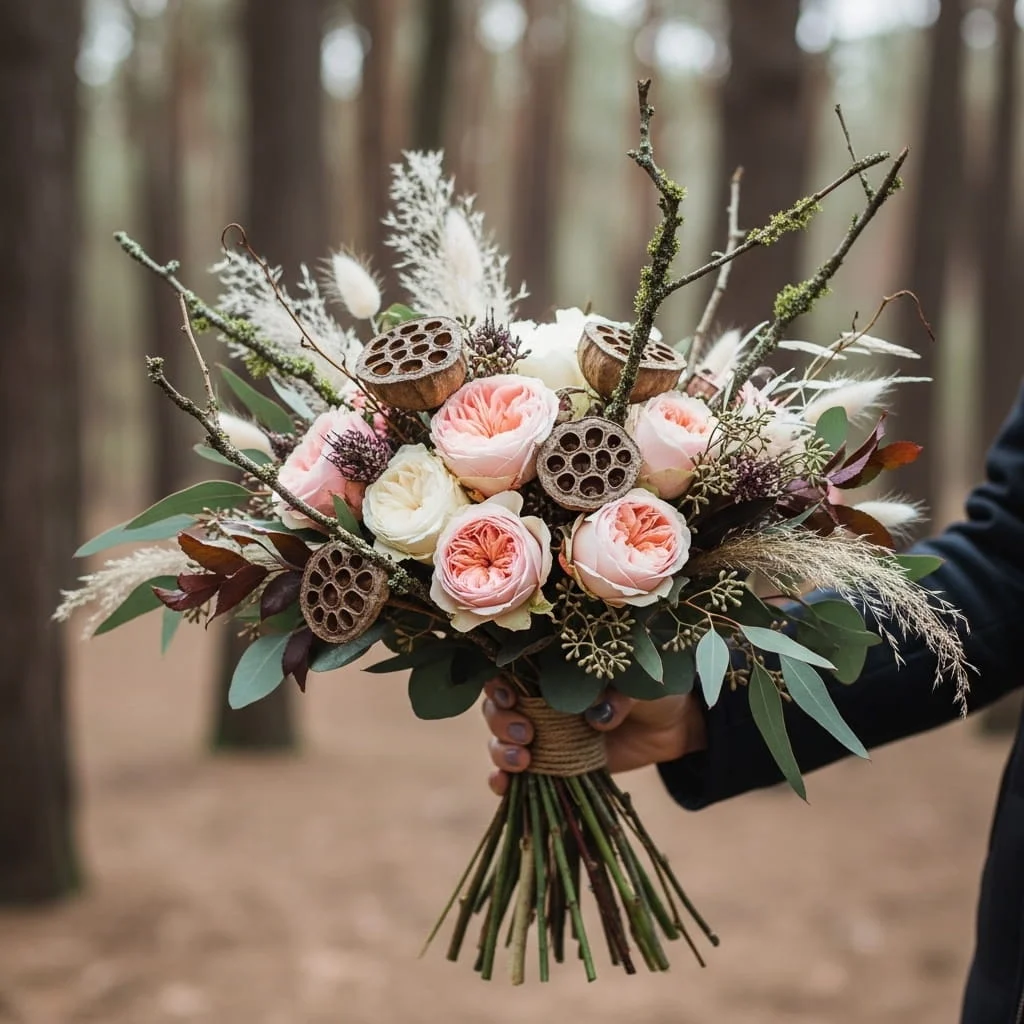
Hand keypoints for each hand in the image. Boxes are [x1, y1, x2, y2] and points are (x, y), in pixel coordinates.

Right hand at [482, 681, 707, 795]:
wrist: (672, 727)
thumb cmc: (651, 691)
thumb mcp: (639, 686)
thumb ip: (619, 695)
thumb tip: (598, 714)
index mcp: (552, 672)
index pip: (508, 672)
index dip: (499, 684)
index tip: (513, 697)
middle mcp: (539, 701)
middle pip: (496, 708)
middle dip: (501, 721)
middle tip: (526, 734)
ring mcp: (543, 736)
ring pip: (499, 741)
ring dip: (501, 751)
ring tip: (523, 761)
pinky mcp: (552, 766)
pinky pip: (515, 775)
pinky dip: (502, 781)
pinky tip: (503, 786)